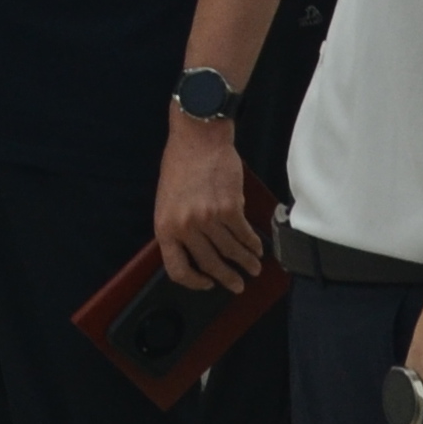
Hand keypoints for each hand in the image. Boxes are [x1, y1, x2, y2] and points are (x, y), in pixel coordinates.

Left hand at [154, 112, 261, 288]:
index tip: (207, 284)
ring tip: (253, 268)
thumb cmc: (180, 165)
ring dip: (245, 262)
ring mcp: (208, 218)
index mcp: (165, 227)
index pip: (178, 269)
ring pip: (231, 251)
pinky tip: (257, 247)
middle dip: (227, 278)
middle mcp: (186, 227)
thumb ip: (178, 227)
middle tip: (237, 285)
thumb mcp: (167, 200)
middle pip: (210, 263)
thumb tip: (196, 251)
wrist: (197, 138)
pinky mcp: (230, 207)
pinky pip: (244, 234)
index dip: (194, 282)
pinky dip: (253, 243)